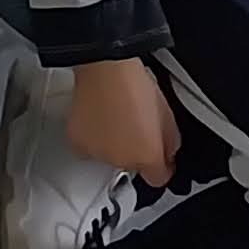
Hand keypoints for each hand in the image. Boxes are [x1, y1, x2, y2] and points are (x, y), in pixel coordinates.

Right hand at [66, 55, 177, 186]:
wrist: (104, 69)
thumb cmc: (133, 84)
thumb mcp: (168, 115)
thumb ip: (170, 142)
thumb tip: (167, 152)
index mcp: (147, 157)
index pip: (158, 179)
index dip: (160, 166)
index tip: (159, 158)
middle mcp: (122, 162)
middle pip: (132, 166)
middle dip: (134, 150)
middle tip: (133, 126)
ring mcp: (98, 154)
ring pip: (108, 158)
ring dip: (112, 145)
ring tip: (114, 118)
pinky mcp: (78, 143)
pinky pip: (88, 148)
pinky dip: (93, 137)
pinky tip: (99, 119)